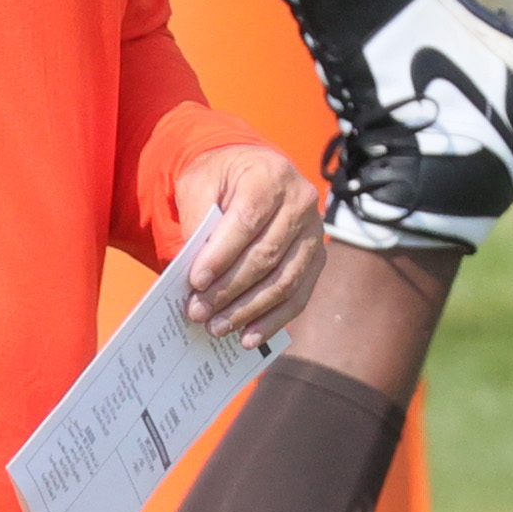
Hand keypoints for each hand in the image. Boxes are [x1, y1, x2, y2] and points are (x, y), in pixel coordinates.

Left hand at [169, 143, 330, 345]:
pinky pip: (298, 296)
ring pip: (283, 281)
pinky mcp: (316, 259)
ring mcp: (314, 233)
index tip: (195, 282)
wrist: (252, 173)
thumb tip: (196, 273)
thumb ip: (196, 218)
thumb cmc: (221, 179)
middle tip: (198, 312)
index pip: (246, 222)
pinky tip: (248, 338)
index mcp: (271, 176)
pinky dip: (273, 321)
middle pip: (265, 256)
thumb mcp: (199, 182)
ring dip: (248, 311)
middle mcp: (301, 203)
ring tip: (217, 328)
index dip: (221, 255)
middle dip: (228, 290)